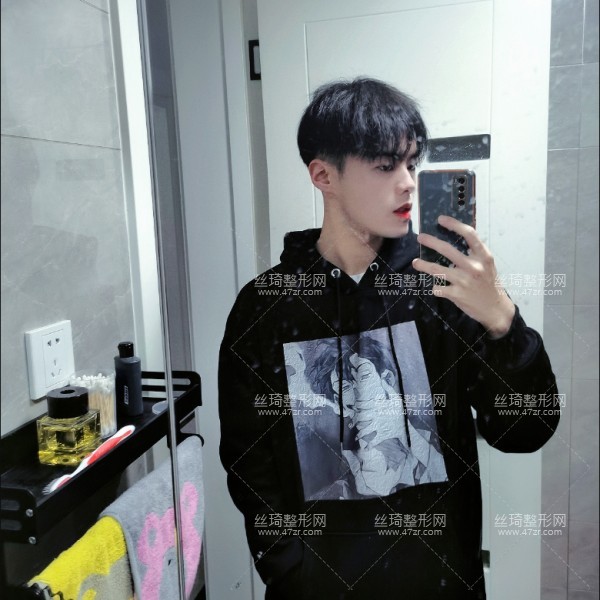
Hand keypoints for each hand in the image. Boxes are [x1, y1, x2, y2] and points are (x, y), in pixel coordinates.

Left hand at [412, 215, 514, 337]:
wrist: (495, 309)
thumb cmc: (489, 283)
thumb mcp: (487, 265)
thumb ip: (475, 252)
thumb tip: (458, 236)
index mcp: (483, 257)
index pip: (469, 235)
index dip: (454, 225)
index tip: (441, 219)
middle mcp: (474, 267)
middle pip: (448, 250)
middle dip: (431, 242)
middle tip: (420, 237)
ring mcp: (464, 281)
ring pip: (438, 270)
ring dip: (424, 265)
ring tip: (415, 262)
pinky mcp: (457, 294)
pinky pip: (439, 288)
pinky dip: (435, 287)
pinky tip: (436, 287)